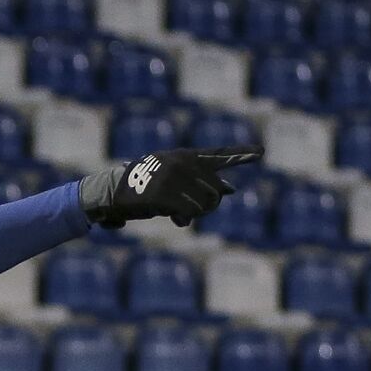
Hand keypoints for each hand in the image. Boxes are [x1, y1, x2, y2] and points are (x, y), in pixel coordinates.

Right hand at [79, 145, 263, 227]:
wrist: (110, 193)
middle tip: (187, 211)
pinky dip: (184, 218)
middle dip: (208, 206)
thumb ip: (202, 183)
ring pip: (205, 204)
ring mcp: (173, 177)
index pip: (218, 155)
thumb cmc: (143, 188)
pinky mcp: (164, 193)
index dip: (240, 155)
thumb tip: (231, 189)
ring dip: (195, 214)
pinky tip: (174, 217)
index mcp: (184, 156)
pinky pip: (190, 213)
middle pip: (216, 191)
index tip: (261, 152)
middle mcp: (181, 162)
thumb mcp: (174, 182)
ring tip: (177, 212)